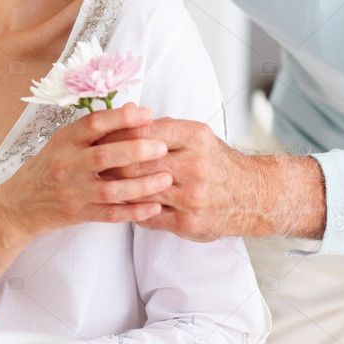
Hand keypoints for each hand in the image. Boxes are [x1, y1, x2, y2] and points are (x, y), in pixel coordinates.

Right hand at [0, 102, 172, 239]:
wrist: (21, 204)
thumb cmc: (49, 166)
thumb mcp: (65, 141)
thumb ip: (96, 128)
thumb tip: (131, 108)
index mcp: (64, 140)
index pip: (94, 124)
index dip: (122, 118)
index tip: (148, 114)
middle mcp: (67, 164)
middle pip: (104, 156)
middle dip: (137, 151)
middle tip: (162, 147)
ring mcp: (73, 191)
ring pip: (111, 189)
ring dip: (142, 184)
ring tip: (167, 177)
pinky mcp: (79, 214)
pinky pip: (111, 215)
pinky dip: (134, 212)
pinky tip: (154, 206)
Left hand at [96, 118, 325, 240]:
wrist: (253, 196)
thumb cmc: (218, 162)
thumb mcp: (198, 135)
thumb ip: (165, 129)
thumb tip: (127, 119)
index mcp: (195, 137)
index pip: (144, 133)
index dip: (117, 135)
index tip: (99, 137)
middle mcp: (195, 166)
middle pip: (138, 162)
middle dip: (111, 162)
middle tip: (91, 161)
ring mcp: (192, 198)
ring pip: (140, 190)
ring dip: (116, 187)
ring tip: (98, 182)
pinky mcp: (188, 224)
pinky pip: (148, 216)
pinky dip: (131, 209)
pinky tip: (118, 203)